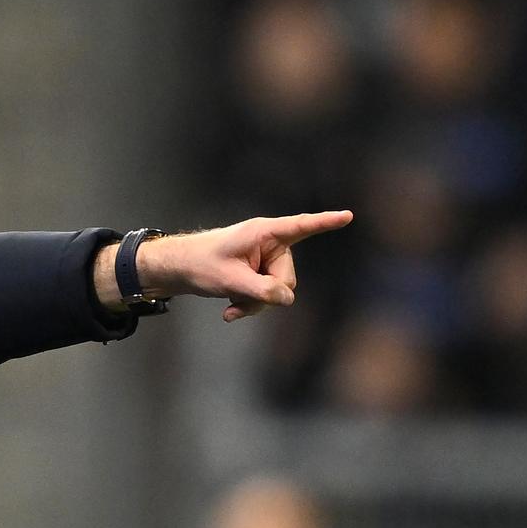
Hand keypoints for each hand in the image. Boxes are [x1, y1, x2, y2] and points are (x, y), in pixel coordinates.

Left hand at [95, 211, 352, 322]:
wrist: (178, 269)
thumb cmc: (200, 265)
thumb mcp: (230, 280)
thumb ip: (262, 290)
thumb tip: (288, 298)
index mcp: (263, 233)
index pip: (301, 227)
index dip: (325, 222)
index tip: (348, 215)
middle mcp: (269, 243)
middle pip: (288, 278)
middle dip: (267, 295)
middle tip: (239, 301)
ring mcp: (264, 259)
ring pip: (278, 292)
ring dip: (256, 304)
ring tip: (231, 306)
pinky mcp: (258, 273)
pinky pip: (267, 295)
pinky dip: (251, 305)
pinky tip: (230, 312)